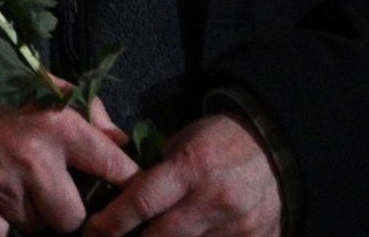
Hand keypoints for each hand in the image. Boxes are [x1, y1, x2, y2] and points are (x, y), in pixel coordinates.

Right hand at [0, 73, 139, 236]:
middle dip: (68, 213)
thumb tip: (123, 144)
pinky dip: (6, 232)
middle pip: (74, 219)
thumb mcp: (50, 89)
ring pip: (38, 230)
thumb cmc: (2, 96)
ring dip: (34, 219)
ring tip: (20, 194)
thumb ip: (92, 114)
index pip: (116, 169)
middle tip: (55, 198)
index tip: (129, 196)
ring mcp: (1, 186)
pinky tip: (4, 215)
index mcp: (59, 127)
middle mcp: (33, 159)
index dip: (127, 186)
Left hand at [87, 113, 281, 236]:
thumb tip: (115, 198)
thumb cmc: (218, 142)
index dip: (111, 223)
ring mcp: (239, 226)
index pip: (140, 202)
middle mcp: (214, 200)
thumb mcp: (180, 143)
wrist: (277, 148)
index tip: (91, 232)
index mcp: (190, 168)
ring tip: (147, 236)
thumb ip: (151, 172)